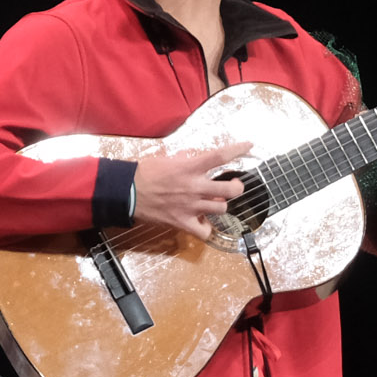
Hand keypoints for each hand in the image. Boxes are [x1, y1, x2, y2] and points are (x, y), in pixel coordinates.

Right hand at [131, 140, 249, 235]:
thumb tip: (195, 157)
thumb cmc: (144, 172)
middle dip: (237, 187)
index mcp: (190, 167)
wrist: (127, 192)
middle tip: (234, 185)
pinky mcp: (183, 222)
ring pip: (221, 208)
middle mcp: (194, 187)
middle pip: (230, 190)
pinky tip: (203, 220)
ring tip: (216, 201)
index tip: (248, 146)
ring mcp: (190, 206)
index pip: (220, 156)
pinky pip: (204, 231)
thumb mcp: (167, 159)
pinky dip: (207, 227)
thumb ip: (185, 158)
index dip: (238, 149)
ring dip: (221, 204)